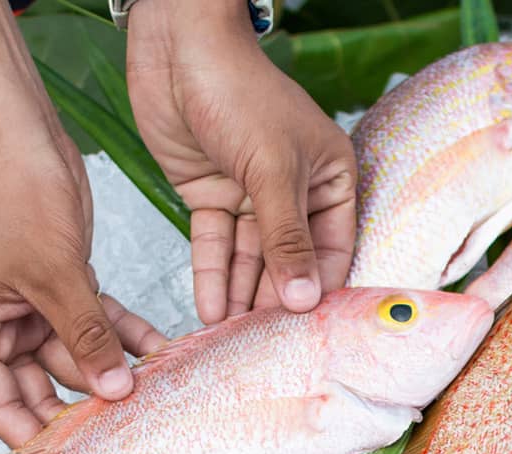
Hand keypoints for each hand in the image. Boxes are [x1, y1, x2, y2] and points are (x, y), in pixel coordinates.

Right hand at [0, 130, 166, 447]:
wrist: (23, 135)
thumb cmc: (16, 197)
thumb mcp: (56, 276)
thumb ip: (86, 336)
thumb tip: (115, 392)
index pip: (1, 406)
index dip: (34, 438)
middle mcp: (0, 326)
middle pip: (43, 387)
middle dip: (86, 404)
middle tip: (131, 431)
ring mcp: (32, 306)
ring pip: (76, 355)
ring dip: (115, 367)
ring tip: (160, 389)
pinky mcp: (62, 284)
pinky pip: (96, 322)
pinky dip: (125, 333)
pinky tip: (163, 349)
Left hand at [126, 0, 356, 324]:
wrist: (178, 49)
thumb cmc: (240, 91)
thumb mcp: (272, 170)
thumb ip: (286, 239)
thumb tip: (305, 299)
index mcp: (330, 178)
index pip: (332, 248)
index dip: (319, 289)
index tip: (306, 334)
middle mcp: (294, 190)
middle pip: (287, 260)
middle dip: (273, 299)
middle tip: (262, 345)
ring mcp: (250, 193)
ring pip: (248, 257)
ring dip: (239, 294)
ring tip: (231, 338)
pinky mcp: (210, 193)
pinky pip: (215, 244)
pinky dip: (211, 275)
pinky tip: (210, 309)